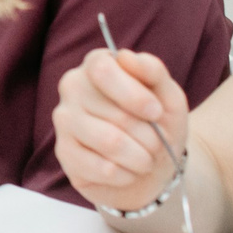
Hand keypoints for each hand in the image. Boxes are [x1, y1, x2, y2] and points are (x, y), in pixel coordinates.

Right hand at [55, 45, 188, 213]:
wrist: (154, 164)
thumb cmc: (158, 123)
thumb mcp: (168, 95)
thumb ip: (153, 71)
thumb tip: (127, 57)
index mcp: (96, 65)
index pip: (102, 70)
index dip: (133, 94)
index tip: (156, 112)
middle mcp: (72, 88)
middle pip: (115, 113)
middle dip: (149, 136)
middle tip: (157, 143)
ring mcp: (64, 120)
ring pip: (109, 142)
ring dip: (141, 158)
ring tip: (145, 159)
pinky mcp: (64, 153)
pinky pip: (102, 168)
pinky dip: (127, 174)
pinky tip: (127, 171)